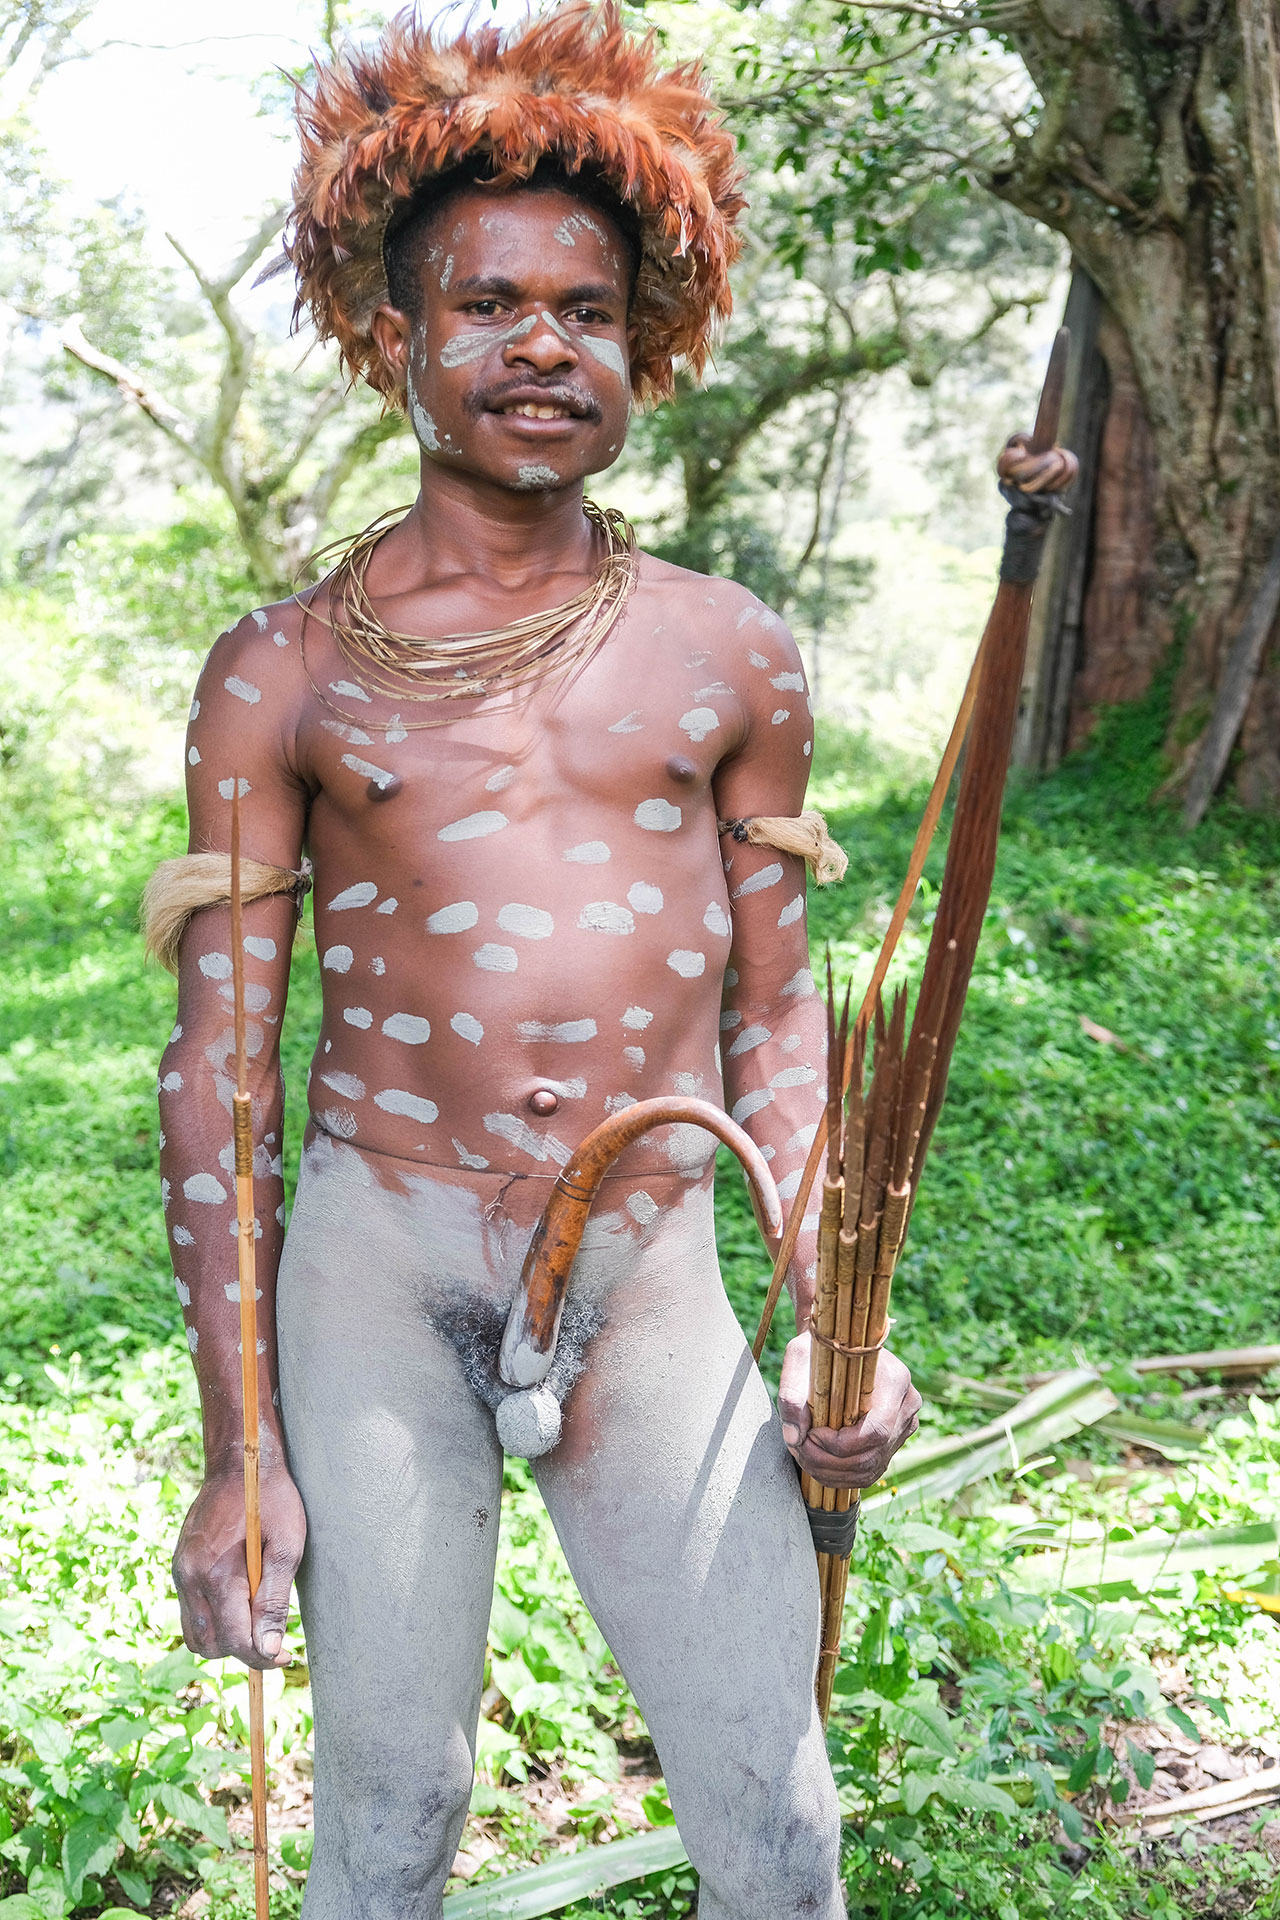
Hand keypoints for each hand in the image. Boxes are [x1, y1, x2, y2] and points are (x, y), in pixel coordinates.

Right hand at [173, 1463, 306, 1669]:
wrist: (240, 1464)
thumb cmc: (270, 1500)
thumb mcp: (286, 1546)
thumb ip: (274, 1600)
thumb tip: (268, 1648)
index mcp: (216, 1573)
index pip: (234, 1639)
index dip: (262, 1656)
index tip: (285, 1655)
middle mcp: (190, 1578)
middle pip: (209, 1644)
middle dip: (241, 1649)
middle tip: (273, 1639)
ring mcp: (180, 1573)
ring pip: (195, 1634)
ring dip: (224, 1638)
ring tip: (256, 1620)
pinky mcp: (179, 1568)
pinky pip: (191, 1612)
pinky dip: (214, 1619)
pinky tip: (241, 1600)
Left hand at [778, 1333, 920, 1488]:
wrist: (834, 1346)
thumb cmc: (817, 1349)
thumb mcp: (798, 1359)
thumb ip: (792, 1396)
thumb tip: (794, 1437)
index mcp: (895, 1380)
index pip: (876, 1431)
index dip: (839, 1445)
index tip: (810, 1434)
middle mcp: (907, 1405)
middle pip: (871, 1455)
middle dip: (828, 1462)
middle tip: (799, 1450)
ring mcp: (904, 1426)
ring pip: (869, 1469)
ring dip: (831, 1473)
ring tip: (804, 1457)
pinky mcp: (892, 1441)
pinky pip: (869, 1471)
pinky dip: (840, 1476)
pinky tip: (817, 1465)